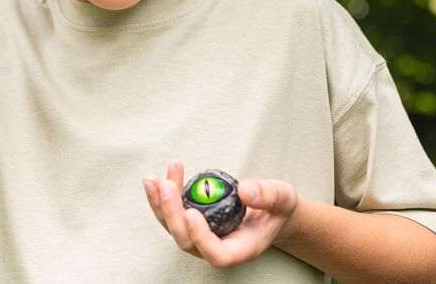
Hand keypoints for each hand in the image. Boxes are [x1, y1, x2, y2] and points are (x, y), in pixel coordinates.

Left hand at [142, 160, 298, 268]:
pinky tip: (156, 179)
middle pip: (187, 242)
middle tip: (167, 185)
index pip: (218, 255)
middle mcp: (218, 247)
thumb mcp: (282, 197)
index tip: (192, 213)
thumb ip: (268, 195)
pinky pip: (172, 215)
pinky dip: (161, 197)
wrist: (269, 211)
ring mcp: (202, 237)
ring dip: (160, 204)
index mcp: (242, 248)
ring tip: (153, 179)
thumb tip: (245, 190)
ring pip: (174, 228)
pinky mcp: (192, 224)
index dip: (201, 238)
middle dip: (172, 214)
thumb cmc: (276, 208)